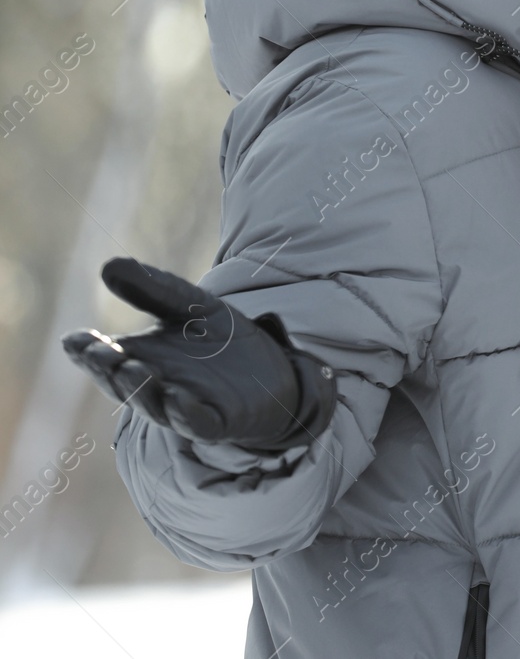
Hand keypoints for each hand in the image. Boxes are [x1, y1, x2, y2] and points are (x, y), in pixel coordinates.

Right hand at [61, 258, 336, 452]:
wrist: (276, 370)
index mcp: (142, 357)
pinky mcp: (218, 422)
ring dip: (140, 390)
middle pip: (123, 382)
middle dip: (107, 369)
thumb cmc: (223, 341)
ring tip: (130, 368)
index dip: (86, 351)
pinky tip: (176, 397)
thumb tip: (109, 266)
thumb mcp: (192, 306)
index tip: (74, 340)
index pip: (104, 357)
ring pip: (154, 405)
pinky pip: (196, 422)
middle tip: (99, 353)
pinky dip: (184, 413)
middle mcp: (158, 384)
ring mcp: (186, 406)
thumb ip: (154, 289)